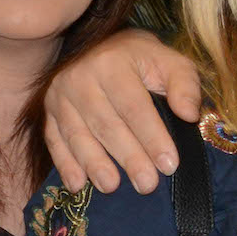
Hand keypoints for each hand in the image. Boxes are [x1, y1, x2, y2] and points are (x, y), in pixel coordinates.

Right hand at [43, 30, 202, 193]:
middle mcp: (80, 77)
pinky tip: (77, 185)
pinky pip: (54, 139)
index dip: (152, 137)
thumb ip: (184, 85)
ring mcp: (59, 95)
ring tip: (111, 187)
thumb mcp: (171, 63)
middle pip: (106, 124)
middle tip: (147, 184)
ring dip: (94, 164)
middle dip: (128, 157)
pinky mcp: (47, 111)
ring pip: (78, 134)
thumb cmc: (144, 61)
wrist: (103, 48)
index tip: (169, 164)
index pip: (134, 106)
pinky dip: (65, 164)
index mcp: (112, 62)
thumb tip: (189, 114)